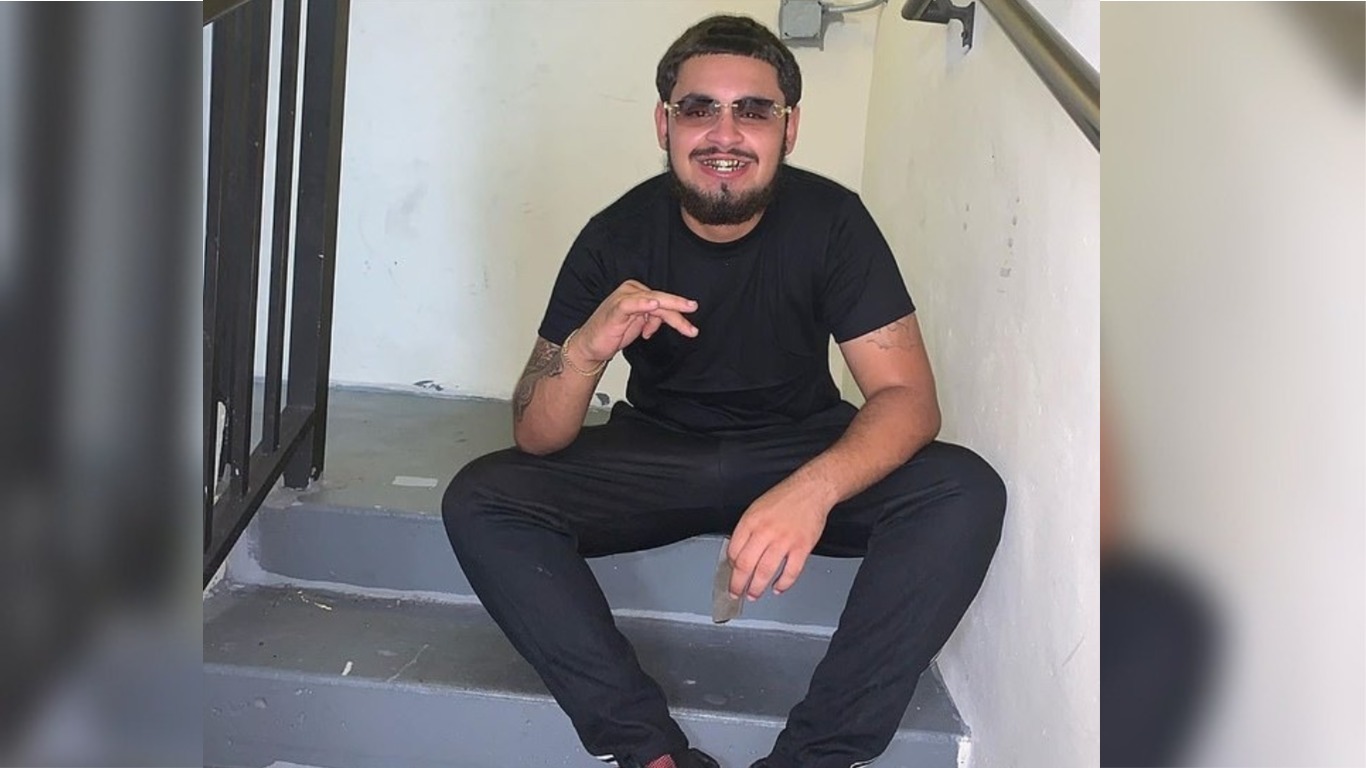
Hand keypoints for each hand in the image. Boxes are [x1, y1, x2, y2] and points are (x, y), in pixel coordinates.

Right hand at [573, 279, 697, 362]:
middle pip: (661, 299)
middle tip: (694, 308)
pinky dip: (643, 304)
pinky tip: (653, 305)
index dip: (676, 316)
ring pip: (652, 301)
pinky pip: (631, 303)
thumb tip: (666, 318)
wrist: (591, 346)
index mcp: (638, 293)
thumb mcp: (640, 326)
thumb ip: (654, 319)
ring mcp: (623, 298)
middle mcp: (631, 291)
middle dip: (679, 307)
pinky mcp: (615, 308)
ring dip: (669, 309)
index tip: (688, 329)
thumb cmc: (613, 333)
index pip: (663, 301)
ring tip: (682, 317)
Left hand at [727, 477, 835, 599]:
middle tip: (736, 593)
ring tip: (754, 595)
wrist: (811, 490)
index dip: (731, 567)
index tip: (732, 574)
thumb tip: (738, 553)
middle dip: (738, 584)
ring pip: (765, 572)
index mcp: (751, 521)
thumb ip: (747, 530)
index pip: (734, 551)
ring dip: (757, 588)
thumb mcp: (757, 508)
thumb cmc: (784, 499)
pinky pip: (790, 572)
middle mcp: (765, 531)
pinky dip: (783, 584)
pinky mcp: (802, 547)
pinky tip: (778, 588)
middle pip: (745, 565)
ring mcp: (784, 540)